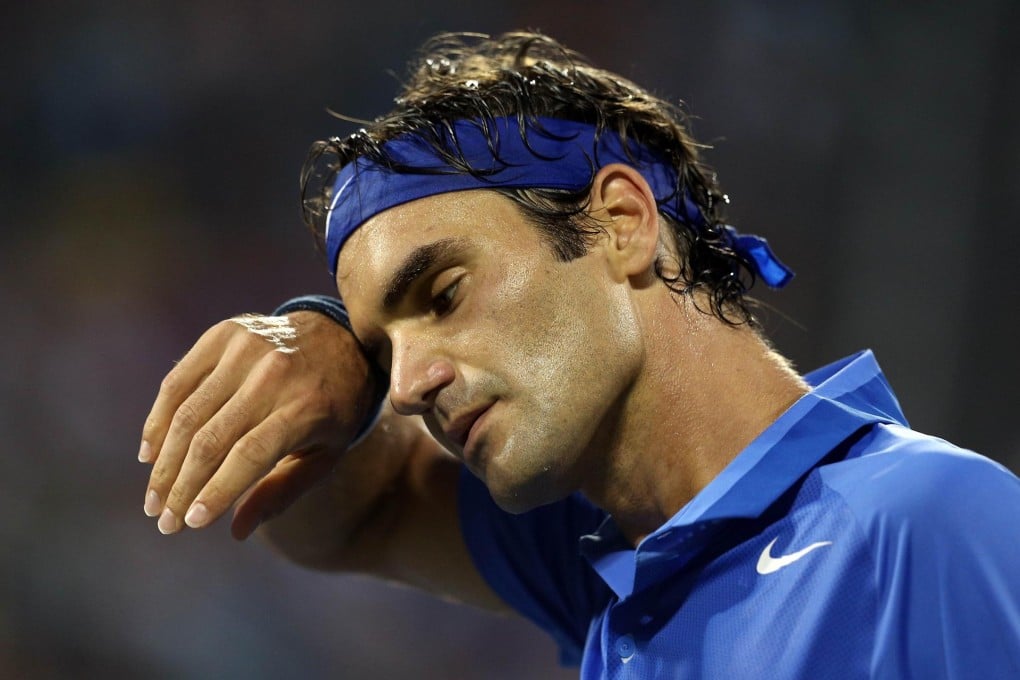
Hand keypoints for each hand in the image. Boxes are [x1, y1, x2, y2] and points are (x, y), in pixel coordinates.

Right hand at [139, 311, 381, 536]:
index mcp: (308, 407)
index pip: (250, 455)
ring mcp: (248, 349)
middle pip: (212, 439)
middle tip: (163, 522)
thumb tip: (237, 532)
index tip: (189, 523)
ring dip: (164, 462)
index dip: (215, 491)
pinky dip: (159, 420)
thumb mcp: (327, 453)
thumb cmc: (333, 408)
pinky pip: (178, 382)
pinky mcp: (225, 334)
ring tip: (154, 499)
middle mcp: (275, 374)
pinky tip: (150, 454)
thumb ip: (284, 491)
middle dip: (181, 487)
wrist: (341, 338)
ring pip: (188, 414)